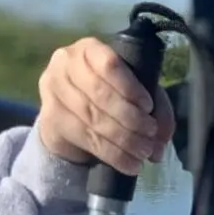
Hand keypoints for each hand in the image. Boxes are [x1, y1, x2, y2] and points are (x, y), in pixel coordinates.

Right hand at [35, 36, 175, 175]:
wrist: (70, 117)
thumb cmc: (108, 96)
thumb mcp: (134, 94)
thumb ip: (156, 108)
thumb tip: (163, 136)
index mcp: (90, 49)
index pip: (109, 64)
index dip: (130, 87)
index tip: (149, 107)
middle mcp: (65, 63)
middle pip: (100, 93)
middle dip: (131, 118)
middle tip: (150, 135)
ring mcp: (53, 90)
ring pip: (93, 118)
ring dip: (124, 139)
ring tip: (144, 152)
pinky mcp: (50, 118)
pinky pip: (86, 138)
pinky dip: (113, 154)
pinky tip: (130, 164)